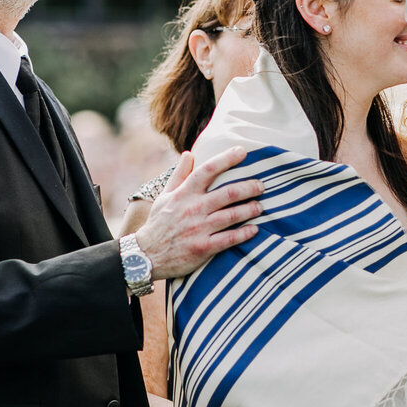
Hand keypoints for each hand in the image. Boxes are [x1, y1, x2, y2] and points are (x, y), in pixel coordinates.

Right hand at [134, 148, 262, 278]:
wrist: (146, 256)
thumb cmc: (158, 223)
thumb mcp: (165, 196)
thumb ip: (179, 175)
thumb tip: (189, 154)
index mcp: (184, 194)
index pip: (207, 170)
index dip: (226, 158)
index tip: (243, 151)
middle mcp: (193, 209)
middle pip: (228, 193)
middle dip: (249, 187)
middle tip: (261, 186)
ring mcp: (198, 229)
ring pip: (232, 215)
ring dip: (250, 209)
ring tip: (260, 206)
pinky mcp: (203, 248)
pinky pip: (229, 239)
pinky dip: (244, 233)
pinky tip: (254, 229)